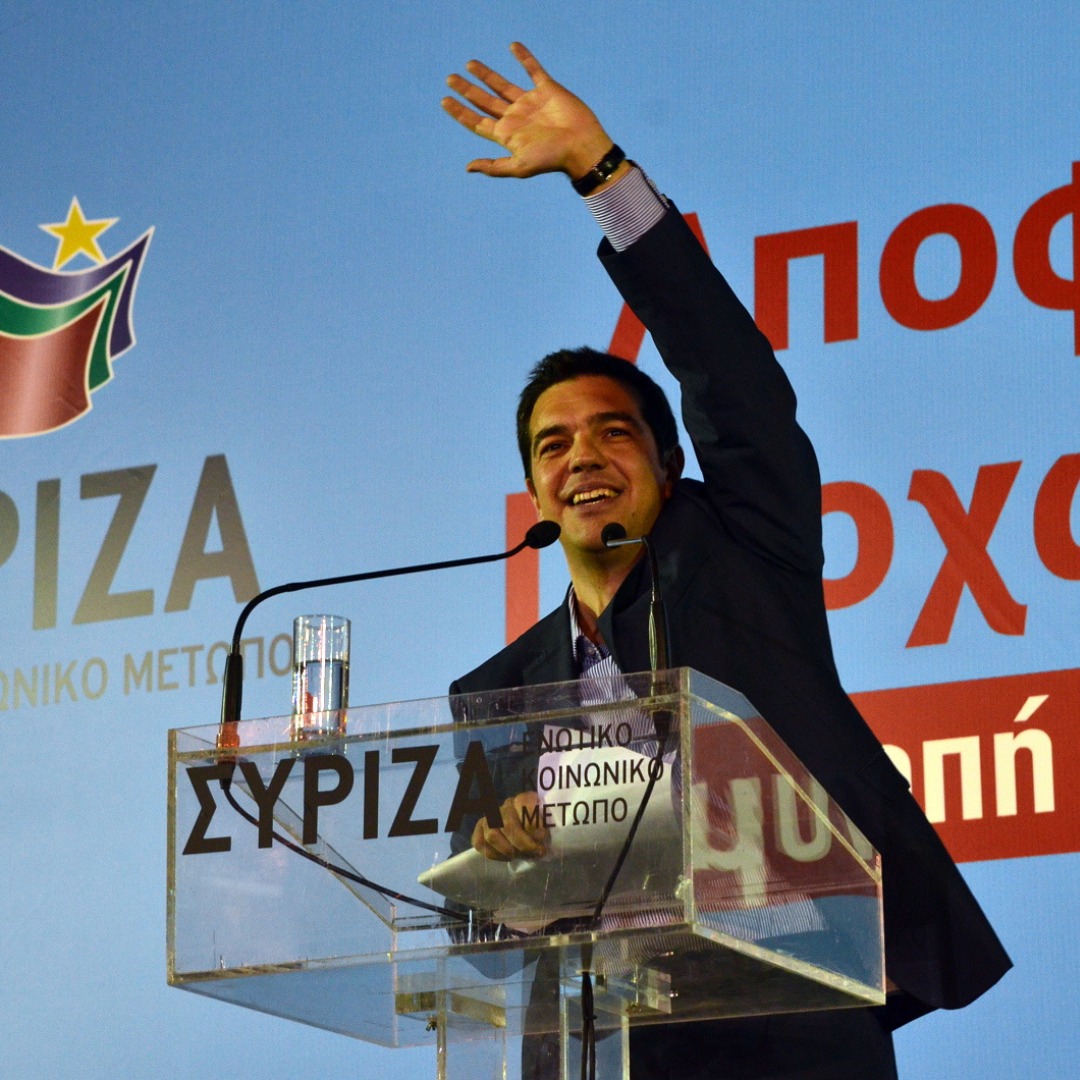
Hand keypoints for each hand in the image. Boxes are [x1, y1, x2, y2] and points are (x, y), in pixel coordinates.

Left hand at [442, 42, 623, 183]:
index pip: (477, 121)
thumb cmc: (551, 159)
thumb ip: (494, 166)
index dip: (460, 112)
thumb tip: (468, 167)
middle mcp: (515, 117)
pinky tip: (513, 46)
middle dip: (467, 90)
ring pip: (502, 85)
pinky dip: (524, 58)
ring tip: (469, 64)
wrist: (581, 146)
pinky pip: (533, 69)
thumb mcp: (519, 166)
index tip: (444, 100)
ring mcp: (530, 102)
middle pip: (484, 101)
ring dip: (486, 74)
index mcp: (507, 134)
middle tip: (450, 79)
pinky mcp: (547, 89)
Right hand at [472, 791, 548, 860]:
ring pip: (491, 835)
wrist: (525, 835)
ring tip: (519, 856)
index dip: (533, 822)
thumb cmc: (538, 830)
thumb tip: (538, 836)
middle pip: (507, 824)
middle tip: (534, 853)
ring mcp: (490, 817)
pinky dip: (494, 854)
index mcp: (523, 799)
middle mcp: (505, 806)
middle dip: (522, 844)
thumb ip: (543, 828)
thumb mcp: (546, 826)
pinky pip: (480, 843)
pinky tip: (506, 857)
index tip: (542, 837)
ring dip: (508, 850)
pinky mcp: (480, 830)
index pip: (523, 803)